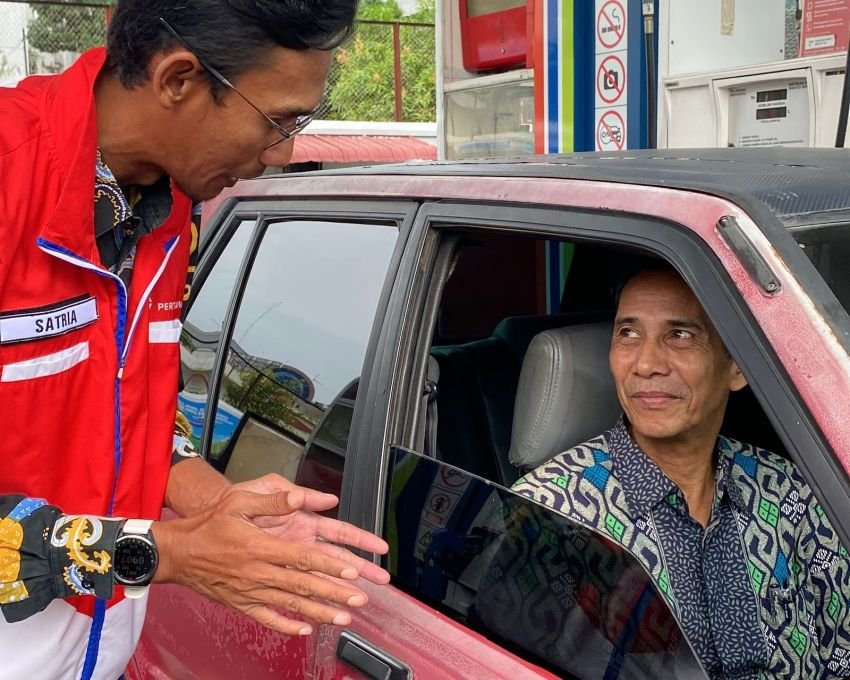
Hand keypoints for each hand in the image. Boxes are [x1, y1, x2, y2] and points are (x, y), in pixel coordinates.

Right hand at [153, 487, 388, 636]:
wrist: (177, 551)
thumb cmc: (209, 523)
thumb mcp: (240, 501)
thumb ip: (274, 500)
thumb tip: (302, 496)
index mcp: (262, 546)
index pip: (304, 558)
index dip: (330, 567)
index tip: (353, 573)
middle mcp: (258, 572)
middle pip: (304, 585)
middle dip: (335, 594)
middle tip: (359, 601)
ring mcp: (250, 590)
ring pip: (291, 605)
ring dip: (320, 613)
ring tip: (343, 619)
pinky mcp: (241, 602)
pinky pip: (267, 617)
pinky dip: (286, 625)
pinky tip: (304, 630)